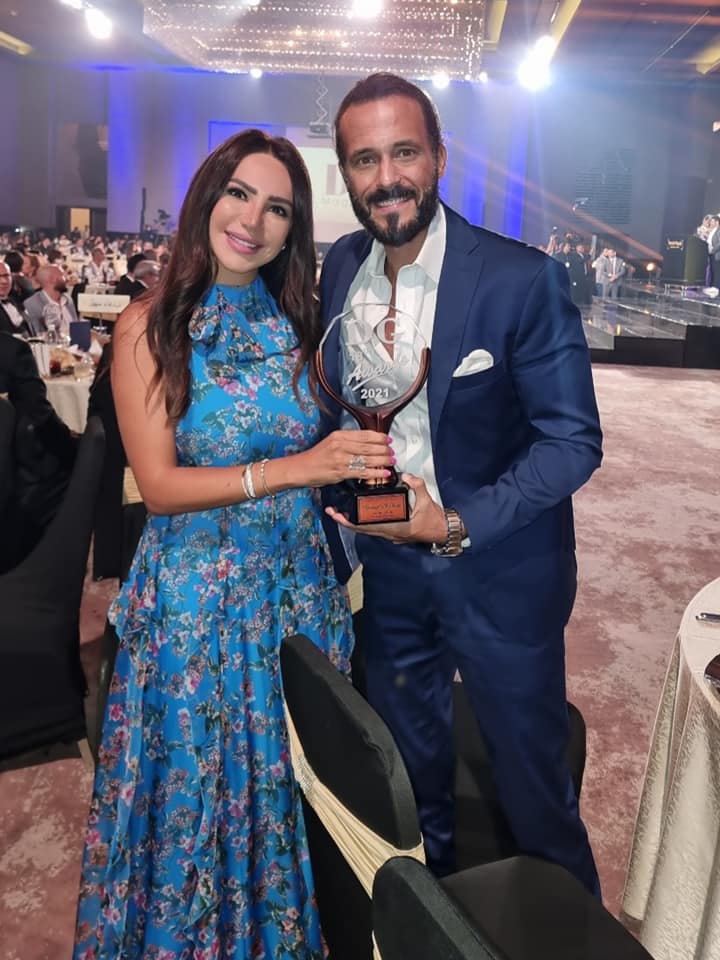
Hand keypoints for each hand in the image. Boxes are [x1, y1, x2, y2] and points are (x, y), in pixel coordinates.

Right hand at [292, 429, 393, 487]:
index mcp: (339, 435)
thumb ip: (347, 442)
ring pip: (368, 458)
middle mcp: (341, 445)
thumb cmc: (316, 457)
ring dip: (383, 460)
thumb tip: (367, 444)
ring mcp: (341, 459)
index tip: (388, 439)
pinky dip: (376, 472)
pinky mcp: (341, 472)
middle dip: (384, 449)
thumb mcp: (331, 442)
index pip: (364, 434)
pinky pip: (363, 472)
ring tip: (391, 461)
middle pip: (369, 446)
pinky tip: (384, 473)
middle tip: (392, 451)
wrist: (301, 468)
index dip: (379, 437)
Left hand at [325, 474, 448, 544]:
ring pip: (364, 529)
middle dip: (345, 520)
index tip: (338, 514)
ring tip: (339, 511)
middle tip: (332, 511)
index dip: (350, 522)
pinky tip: (357, 513)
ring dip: (352, 521)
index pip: (366, 526)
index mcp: (393, 526)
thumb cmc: (432, 519)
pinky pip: (372, 527)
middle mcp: (387, 532)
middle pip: (360, 529)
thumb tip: (407, 476)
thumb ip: (416, 486)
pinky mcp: (390, 531)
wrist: (440, 531)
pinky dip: (362, 521)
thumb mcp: (425, 500)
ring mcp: (388, 533)